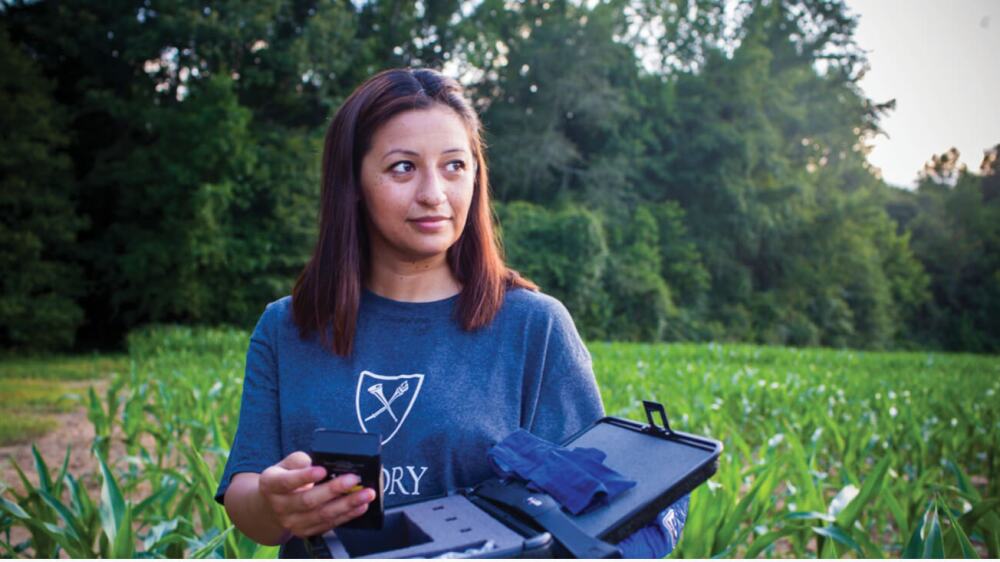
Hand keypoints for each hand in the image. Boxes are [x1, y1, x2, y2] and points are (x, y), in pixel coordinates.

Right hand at [258, 451, 375, 538]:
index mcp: (271, 485)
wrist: (271, 507)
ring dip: (347, 504)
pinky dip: (347, 515)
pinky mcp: (306, 531)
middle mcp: (280, 506)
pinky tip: (360, 506)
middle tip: (354, 479)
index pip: (287, 482)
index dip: (305, 476)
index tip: (322, 470)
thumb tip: (318, 460)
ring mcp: (293, 522)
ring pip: (322, 515)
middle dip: (334, 489)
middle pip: (308, 501)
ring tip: (365, 494)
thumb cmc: (283, 479)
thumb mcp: (284, 464)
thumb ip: (299, 460)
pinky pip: (329, 525)